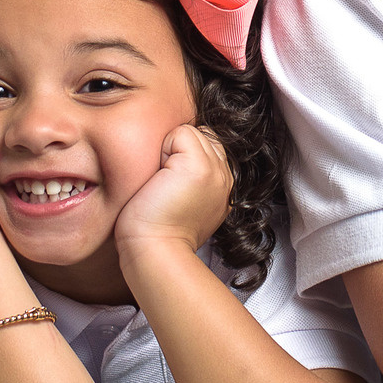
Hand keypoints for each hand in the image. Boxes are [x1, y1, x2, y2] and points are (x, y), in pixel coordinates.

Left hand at [114, 125, 232, 258]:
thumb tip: (175, 156)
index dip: (182, 156)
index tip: (171, 188)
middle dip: (178, 150)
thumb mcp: (186, 202)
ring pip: (191, 131)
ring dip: (170, 150)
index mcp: (223, 186)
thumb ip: (192, 176)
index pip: (206, 145)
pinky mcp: (200, 166)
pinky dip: (163, 149)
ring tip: (163, 182)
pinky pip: (181, 132)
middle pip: (201, 135)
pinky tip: (160, 179)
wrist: (155, 251)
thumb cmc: (156, 231)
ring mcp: (217, 170)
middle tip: (165, 186)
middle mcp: (226, 177)